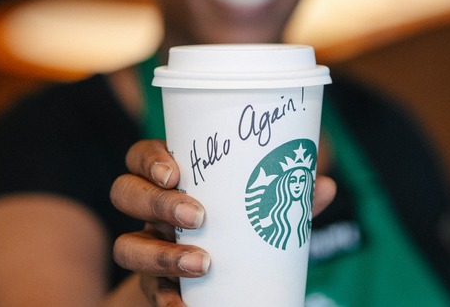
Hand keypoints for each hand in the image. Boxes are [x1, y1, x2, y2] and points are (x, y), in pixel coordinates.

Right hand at [110, 139, 335, 305]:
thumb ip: (287, 197)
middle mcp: (150, 211)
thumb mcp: (258, 209)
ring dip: (160, 254)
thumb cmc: (238, 227)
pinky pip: (148, 291)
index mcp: (171, 180)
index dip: (149, 161)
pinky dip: (166, 299)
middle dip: (156, 202)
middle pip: (125, 193)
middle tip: (198, 216)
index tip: (175, 172)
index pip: (140, 158)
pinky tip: (184, 306)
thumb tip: (324, 185)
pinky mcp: (153, 285)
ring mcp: (147, 247)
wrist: (214, 280)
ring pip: (126, 245)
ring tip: (201, 263)